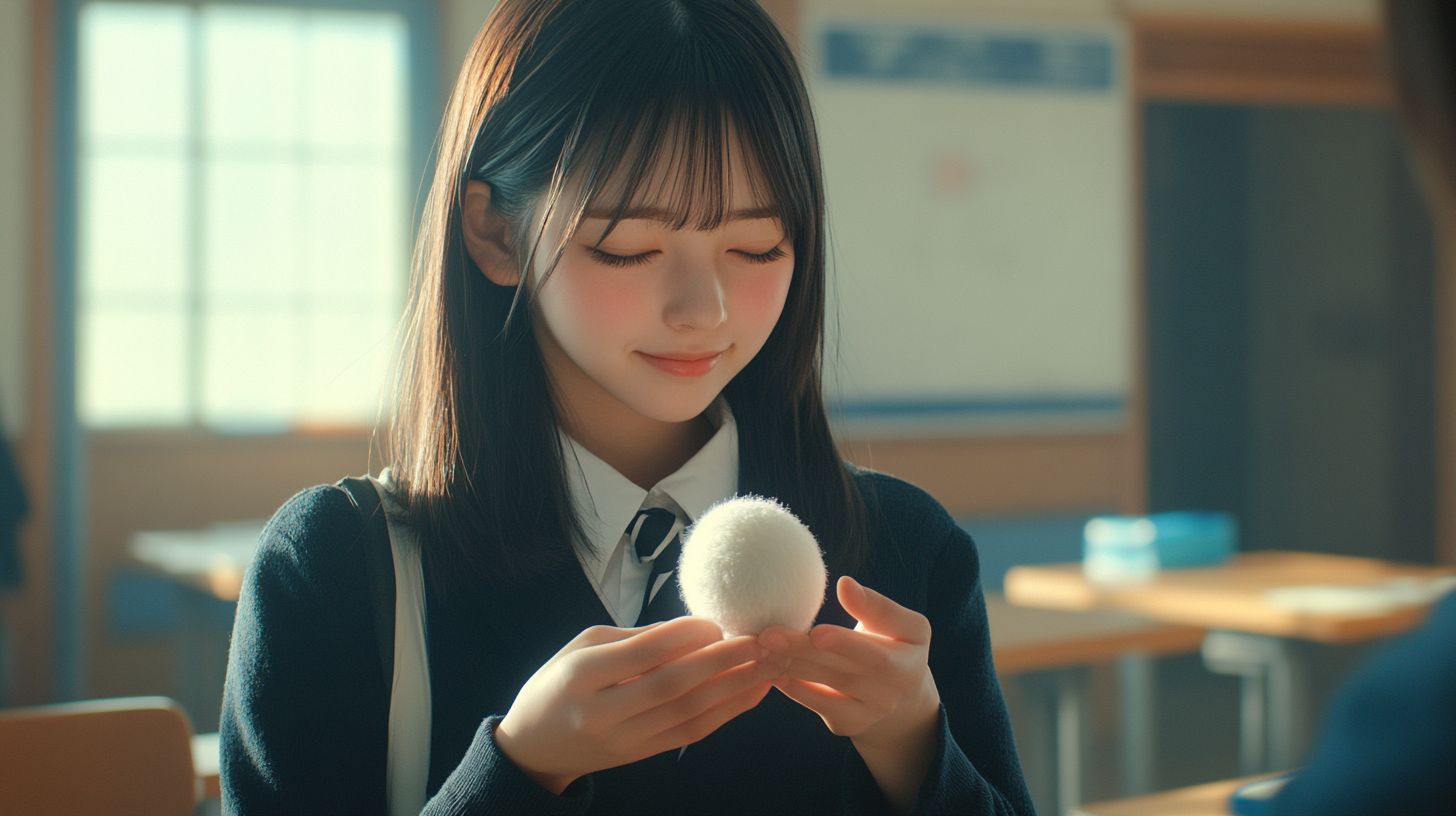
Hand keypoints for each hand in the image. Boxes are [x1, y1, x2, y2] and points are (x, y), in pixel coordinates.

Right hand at [494, 616, 785, 794]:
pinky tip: (751, 693)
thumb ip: (635, 637)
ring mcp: (624, 739)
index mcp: (582, 676)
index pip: (642, 654)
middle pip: (671, 686)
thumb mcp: (582, 646)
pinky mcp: (642, 755)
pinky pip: (691, 734)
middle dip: (720, 662)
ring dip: (733, 689)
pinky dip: (726, 713)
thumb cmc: (560, 683)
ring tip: (767, 665)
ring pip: (688, 713)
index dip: (683, 636)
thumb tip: (693, 627)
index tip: (715, 621)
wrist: (535, 746)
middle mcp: (603, 712)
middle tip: (757, 639)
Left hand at [759, 576, 940, 813]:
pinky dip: (796, 690)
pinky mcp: (849, 723)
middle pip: (841, 670)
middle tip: (767, 635)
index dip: (844, 643)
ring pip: (826, 686)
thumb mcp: (904, 626)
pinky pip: (820, 706)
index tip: (815, 631)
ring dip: (791, 666)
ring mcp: (870, 713)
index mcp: (908, 665)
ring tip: (763, 647)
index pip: (874, 654)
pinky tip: (773, 672)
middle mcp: (891, 694)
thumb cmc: (897, 646)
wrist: (903, 696)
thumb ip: (877, 607)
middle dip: (802, 650)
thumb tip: (845, 584)